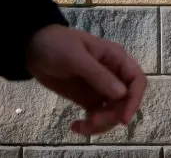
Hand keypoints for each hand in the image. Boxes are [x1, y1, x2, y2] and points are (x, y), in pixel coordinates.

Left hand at [26, 24, 146, 134]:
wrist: (33, 49)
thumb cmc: (58, 45)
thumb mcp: (77, 58)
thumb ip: (98, 75)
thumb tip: (123, 94)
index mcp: (116, 58)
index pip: (137, 80)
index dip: (135, 99)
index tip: (123, 119)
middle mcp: (114, 75)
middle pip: (126, 101)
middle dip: (113, 115)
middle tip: (92, 121)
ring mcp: (102, 88)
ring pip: (113, 112)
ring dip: (101, 124)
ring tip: (80, 126)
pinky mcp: (89, 99)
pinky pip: (98, 116)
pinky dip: (91, 125)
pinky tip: (75, 126)